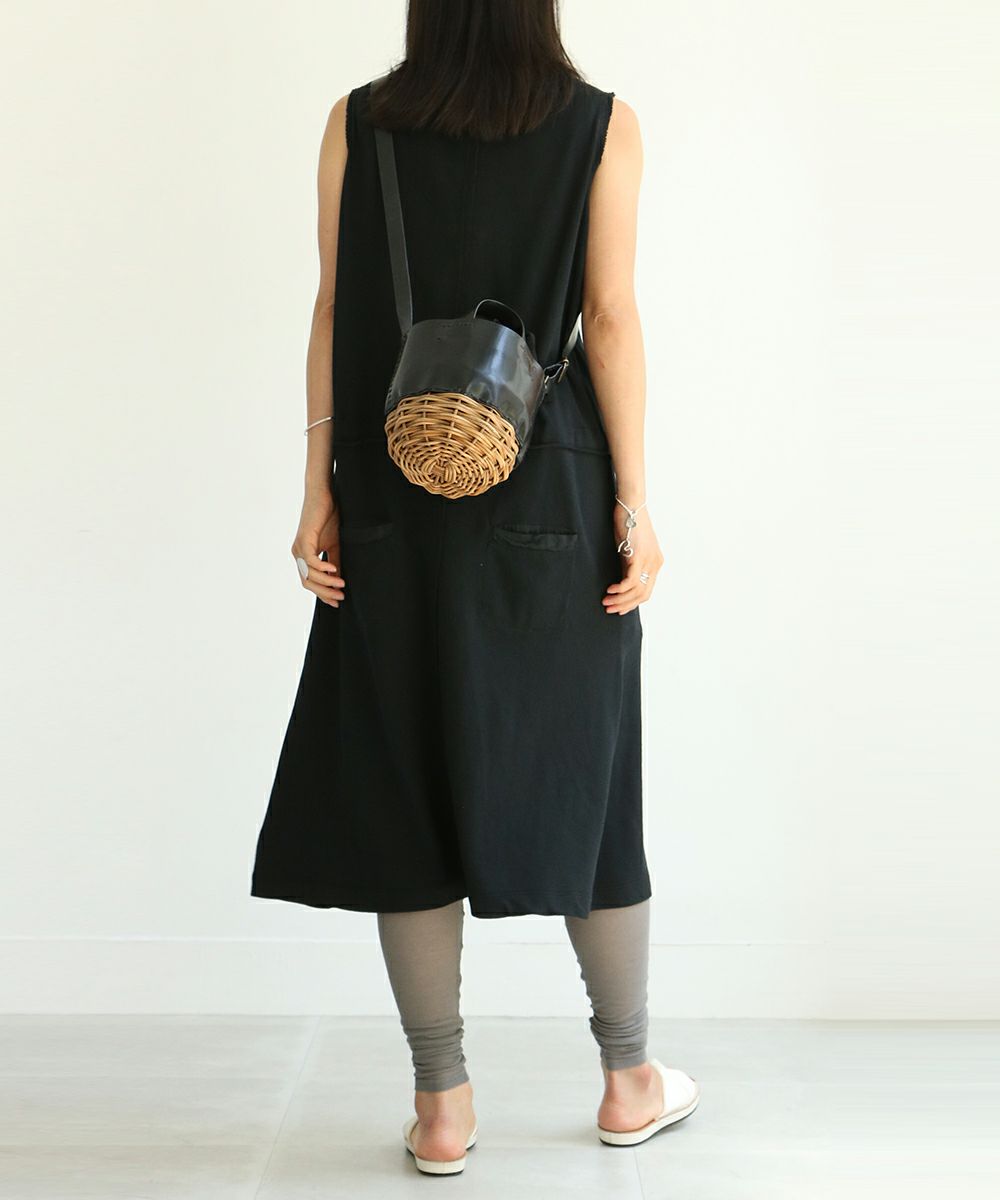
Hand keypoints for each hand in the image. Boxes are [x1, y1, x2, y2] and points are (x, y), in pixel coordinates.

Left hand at [291, 489, 345, 607]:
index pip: (310, 582)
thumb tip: (339, 580)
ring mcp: (298, 548)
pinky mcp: (303, 540)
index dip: (323, 594)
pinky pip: (311, 561)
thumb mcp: (334, 545)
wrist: (324, 495)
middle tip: (341, 598)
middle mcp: (298, 554)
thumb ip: (335, 562)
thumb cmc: (329, 517)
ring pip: (309, 575)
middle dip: (324, 593)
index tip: (338, 601)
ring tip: (342, 585)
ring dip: (326, 583)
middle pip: (308, 582)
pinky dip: (323, 569)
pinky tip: (334, 571)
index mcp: (304, 556)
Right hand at [603, 502, 663, 614]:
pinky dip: (619, 590)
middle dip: (625, 605)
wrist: (630, 506)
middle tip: (609, 609)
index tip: (619, 608)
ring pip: (636, 591)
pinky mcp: (639, 557)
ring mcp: (648, 561)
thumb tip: (621, 580)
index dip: (632, 603)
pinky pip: (631, 582)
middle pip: (643, 595)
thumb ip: (628, 564)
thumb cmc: (627, 523)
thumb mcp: (630, 548)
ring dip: (620, 600)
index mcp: (655, 562)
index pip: (646, 591)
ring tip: (606, 602)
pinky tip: (609, 591)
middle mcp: (655, 564)